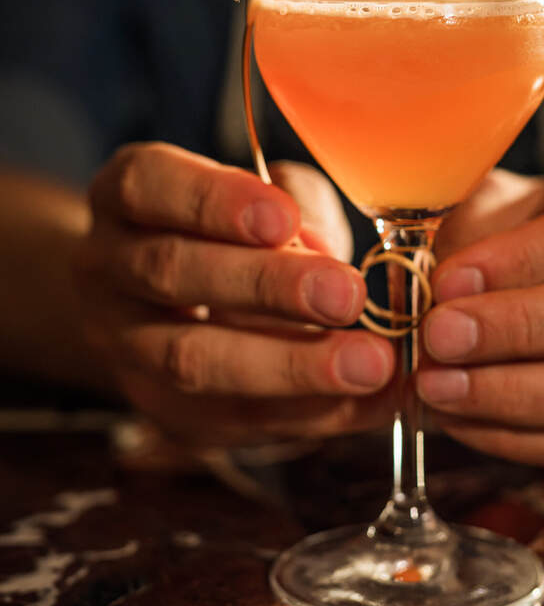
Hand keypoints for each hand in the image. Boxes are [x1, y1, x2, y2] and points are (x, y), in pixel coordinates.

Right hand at [74, 143, 395, 445]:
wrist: (166, 304)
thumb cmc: (233, 228)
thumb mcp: (266, 192)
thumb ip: (297, 204)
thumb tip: (325, 250)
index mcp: (127, 195)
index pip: (150, 186)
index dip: (215, 201)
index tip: (283, 219)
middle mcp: (107, 268)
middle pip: (172, 273)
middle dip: (265, 286)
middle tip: (346, 295)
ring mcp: (125, 347)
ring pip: (192, 359)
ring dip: (291, 364)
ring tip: (370, 363)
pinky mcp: (165, 411)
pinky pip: (232, 419)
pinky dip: (312, 412)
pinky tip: (373, 399)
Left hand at [418, 158, 543, 466]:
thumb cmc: (531, 224)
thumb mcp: (502, 199)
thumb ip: (469, 227)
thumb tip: (417, 277)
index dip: (526, 257)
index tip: (450, 278)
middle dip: (521, 327)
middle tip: (438, 336)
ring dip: (516, 392)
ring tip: (438, 385)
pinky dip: (517, 436)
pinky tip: (458, 417)